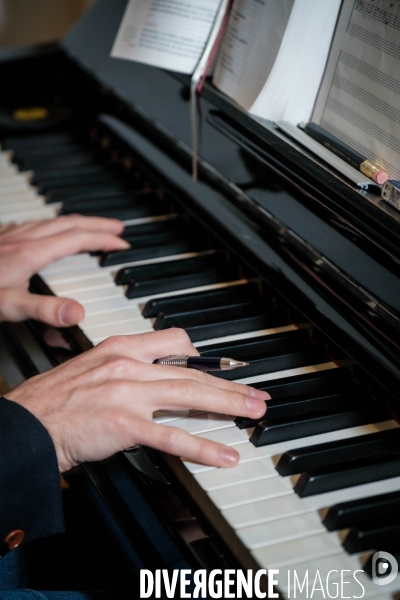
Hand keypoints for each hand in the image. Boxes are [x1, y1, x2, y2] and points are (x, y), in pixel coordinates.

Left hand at [0, 215, 128, 326]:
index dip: (103, 239)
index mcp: (31, 252)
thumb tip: (78, 313)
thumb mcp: (10, 306)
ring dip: (76, 223)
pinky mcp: (1, 237)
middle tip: (116, 227)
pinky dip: (50, 225)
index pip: (77, 239)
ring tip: (88, 227)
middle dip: (97, 224)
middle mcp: (23, 238)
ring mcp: (11, 235)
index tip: (121, 243)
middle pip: (69, 223)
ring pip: (51, 221)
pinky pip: (32, 224)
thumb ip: (45, 310)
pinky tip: (45, 231)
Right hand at [6, 330, 268, 470]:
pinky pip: (173, 436)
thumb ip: (126, 367)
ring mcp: (128, 394)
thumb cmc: (55, 400)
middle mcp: (129, 365)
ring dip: (228, 405)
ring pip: (190, 396)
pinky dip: (203, 447)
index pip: (175, 342)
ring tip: (253, 413)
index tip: (218, 371)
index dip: (201, 359)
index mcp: (122, 347)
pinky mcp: (125, 424)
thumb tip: (154, 375)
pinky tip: (224, 456)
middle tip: (254, 394)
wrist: (26, 423)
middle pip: (191, 372)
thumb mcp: (93, 368)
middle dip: (228, 385)